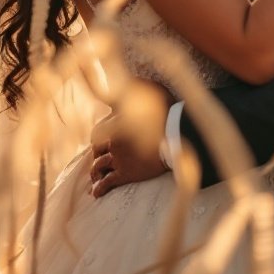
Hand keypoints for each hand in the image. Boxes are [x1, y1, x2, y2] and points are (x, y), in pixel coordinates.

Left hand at [90, 80, 172, 197]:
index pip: (97, 132)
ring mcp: (118, 156)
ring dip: (95, 173)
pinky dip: (100, 189)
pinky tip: (97, 194)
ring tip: (95, 179)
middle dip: (96, 155)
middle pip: (95, 149)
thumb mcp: (150, 89)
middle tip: (98, 161)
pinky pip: (107, 183)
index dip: (97, 139)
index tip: (100, 143)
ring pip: (98, 166)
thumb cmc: (169, 110)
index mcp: (116, 121)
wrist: (178, 135)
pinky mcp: (126, 172)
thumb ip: (136, 85)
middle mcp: (113, 138)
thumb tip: (127, 79)